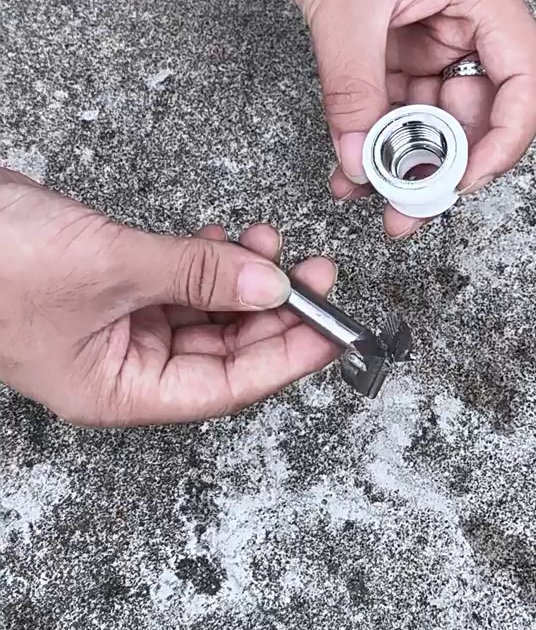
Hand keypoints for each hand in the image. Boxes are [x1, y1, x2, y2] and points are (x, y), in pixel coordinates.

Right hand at [0, 168, 336, 425]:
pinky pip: (178, 284)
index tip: (332, 332)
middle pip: (223, 351)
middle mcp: (122, 367)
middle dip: (273, 313)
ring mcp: (117, 327)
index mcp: (118, 391)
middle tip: (317, 276)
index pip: (224, 388)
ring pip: (205, 314)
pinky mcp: (112, 287)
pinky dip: (208, 262)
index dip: (285, 360)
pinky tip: (230, 239)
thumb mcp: (109, 268)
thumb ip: (196, 276)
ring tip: (274, 243)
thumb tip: (271, 286)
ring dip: (243, 280)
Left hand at [250, 0, 535, 236]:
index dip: (505, 141)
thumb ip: (352, 88)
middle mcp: (463, 19)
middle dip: (441, 165)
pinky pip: (390, 101)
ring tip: (369, 193)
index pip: (524, 82)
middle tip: (408, 208)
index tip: (465, 181)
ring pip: (428, 114)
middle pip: (474, 111)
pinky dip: (370, 135)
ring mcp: (427, 32)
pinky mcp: (391, 41)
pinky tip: (348, 164)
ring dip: (399, 159)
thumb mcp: (345, 4)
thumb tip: (358, 157)